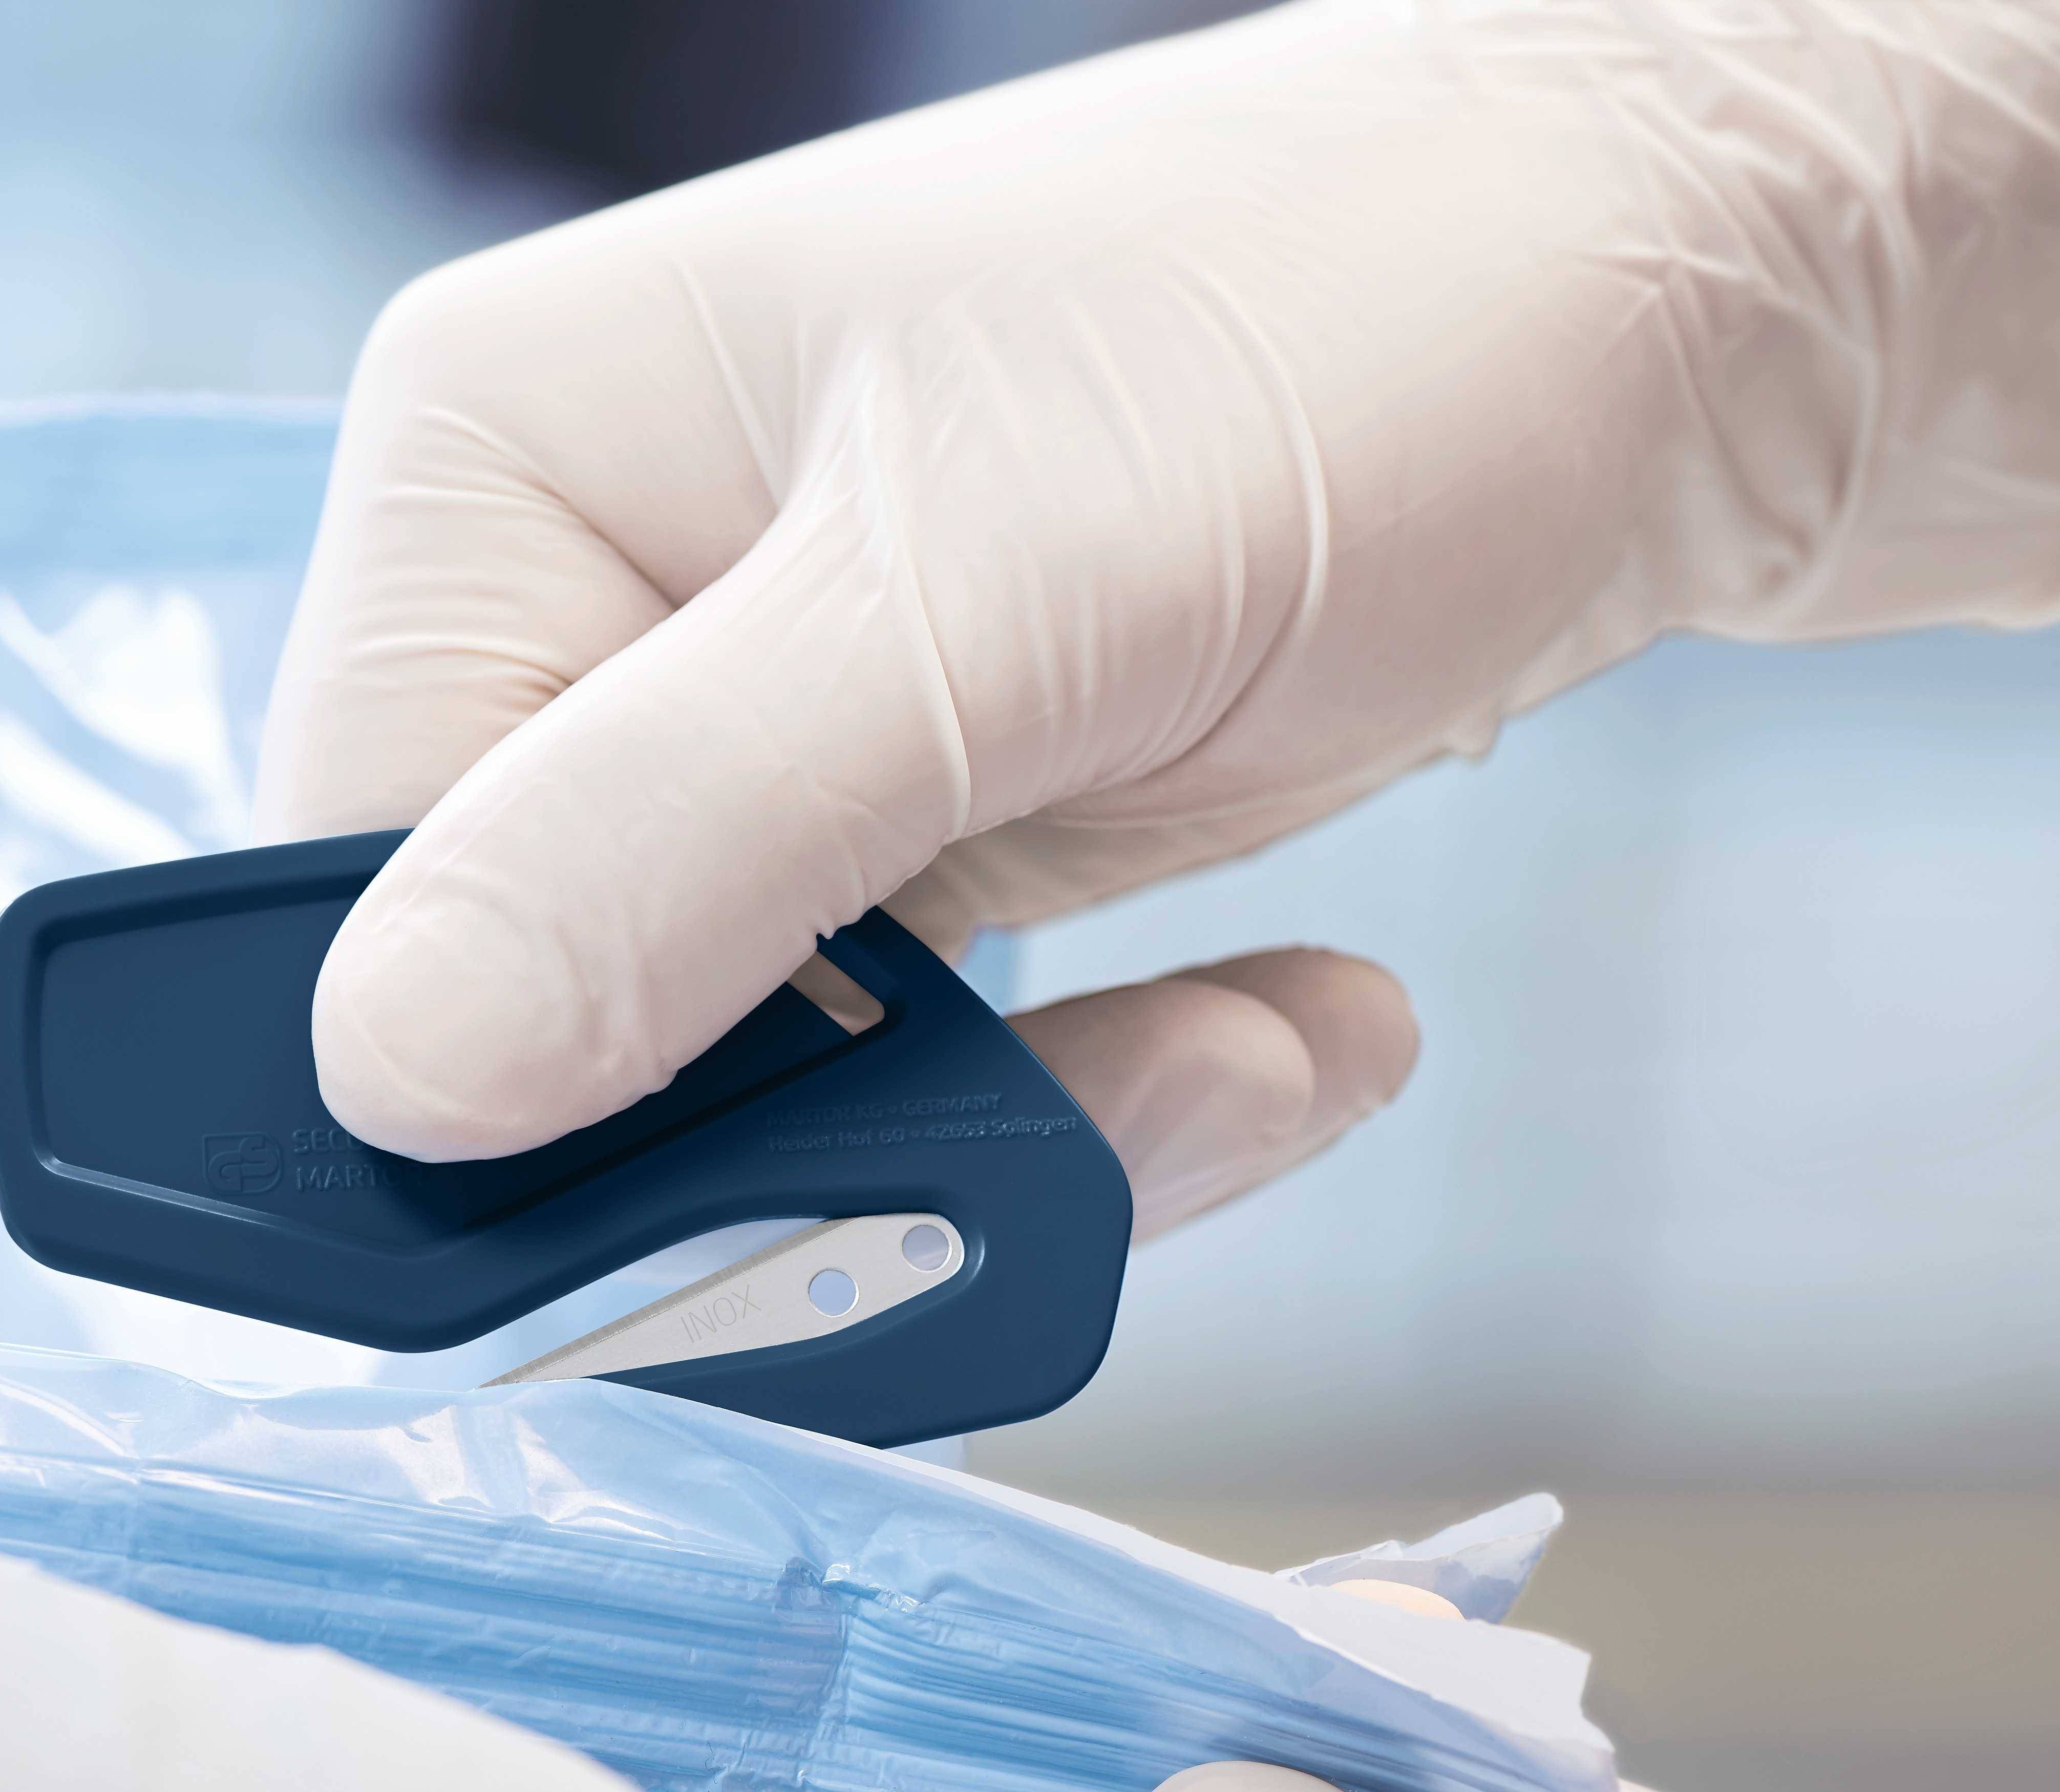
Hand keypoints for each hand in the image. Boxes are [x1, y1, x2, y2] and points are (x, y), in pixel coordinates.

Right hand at [260, 0, 2059, 1212]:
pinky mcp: (923, 831)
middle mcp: (589, 614)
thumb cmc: (1363, 322)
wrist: (1686, 288)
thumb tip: (400, 1086)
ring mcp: (760, 739)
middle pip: (565, 1039)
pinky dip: (1105, 1107)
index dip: (536, 1125)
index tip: (770, 1234)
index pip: (373, 912)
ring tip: (1271, 1059)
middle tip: (1115, 1140)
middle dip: (833, 1157)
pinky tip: (1300, 1028)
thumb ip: (690, 830)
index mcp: (503, 479)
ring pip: (763, 1104)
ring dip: (1026, 1144)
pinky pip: (921, 1078)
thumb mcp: (1010, 582)